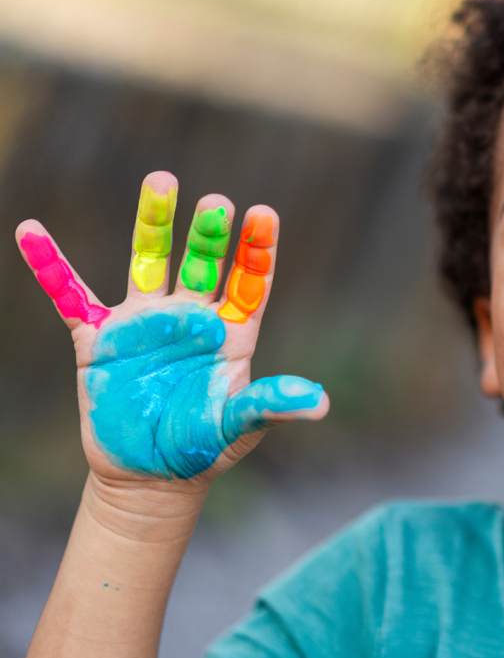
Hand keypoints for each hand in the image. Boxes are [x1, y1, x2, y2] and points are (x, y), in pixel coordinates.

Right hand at [15, 171, 328, 489]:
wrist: (151, 476)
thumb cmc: (204, 447)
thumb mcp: (239, 426)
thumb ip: (271, 405)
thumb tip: (318, 404)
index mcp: (232, 331)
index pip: (249, 281)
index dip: (257, 250)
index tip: (264, 214)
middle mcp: (191, 317)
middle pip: (201, 263)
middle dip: (208, 234)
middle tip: (216, 203)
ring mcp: (145, 323)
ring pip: (148, 262)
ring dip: (153, 224)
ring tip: (161, 181)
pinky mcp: (100, 341)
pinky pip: (71, 297)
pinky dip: (50, 267)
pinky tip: (32, 232)